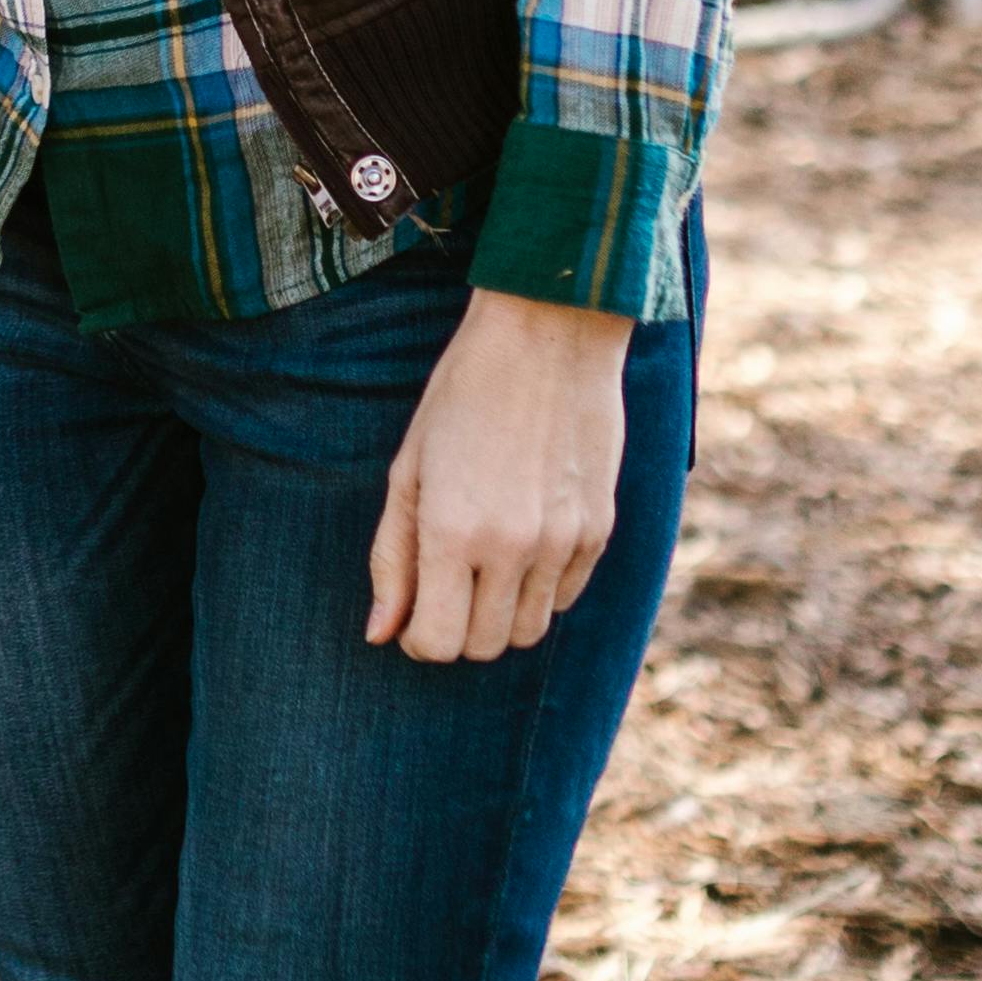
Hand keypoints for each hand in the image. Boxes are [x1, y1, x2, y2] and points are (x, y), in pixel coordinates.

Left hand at [368, 289, 633, 664]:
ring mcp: (562, 541)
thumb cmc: (463, 394)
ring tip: (486, 562)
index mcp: (451, 530)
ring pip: (531, 632)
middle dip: (459, 629)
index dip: (419, 638)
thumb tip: (381, 634)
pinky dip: (542, 588)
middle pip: (485, 647)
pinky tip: (525, 540)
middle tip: (447, 586)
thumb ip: (392, 557)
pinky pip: (566, 597)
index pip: (437, 643)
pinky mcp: (600, 529)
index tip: (416, 612)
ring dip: (502, 613)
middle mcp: (511, 546)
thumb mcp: (410, 469)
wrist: (550, 334)